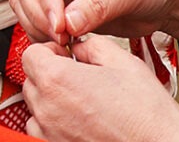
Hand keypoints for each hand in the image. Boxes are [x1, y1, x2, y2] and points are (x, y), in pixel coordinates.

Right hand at [10, 0, 174, 44]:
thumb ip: (95, 6)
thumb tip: (68, 23)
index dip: (48, 0)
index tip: (59, 26)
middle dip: (38, 13)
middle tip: (60, 37)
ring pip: (24, 0)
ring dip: (35, 24)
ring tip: (62, 42)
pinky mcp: (60, 5)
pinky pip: (35, 17)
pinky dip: (41, 32)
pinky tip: (62, 43)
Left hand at [23, 37, 178, 141]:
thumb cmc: (148, 116)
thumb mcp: (122, 61)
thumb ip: (90, 45)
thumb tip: (77, 47)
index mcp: (57, 80)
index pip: (31, 54)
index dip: (50, 51)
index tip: (66, 56)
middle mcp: (48, 110)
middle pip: (32, 80)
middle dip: (50, 74)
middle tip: (78, 78)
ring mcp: (51, 135)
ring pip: (36, 108)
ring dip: (51, 101)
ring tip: (83, 103)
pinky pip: (43, 133)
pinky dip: (55, 125)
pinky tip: (81, 123)